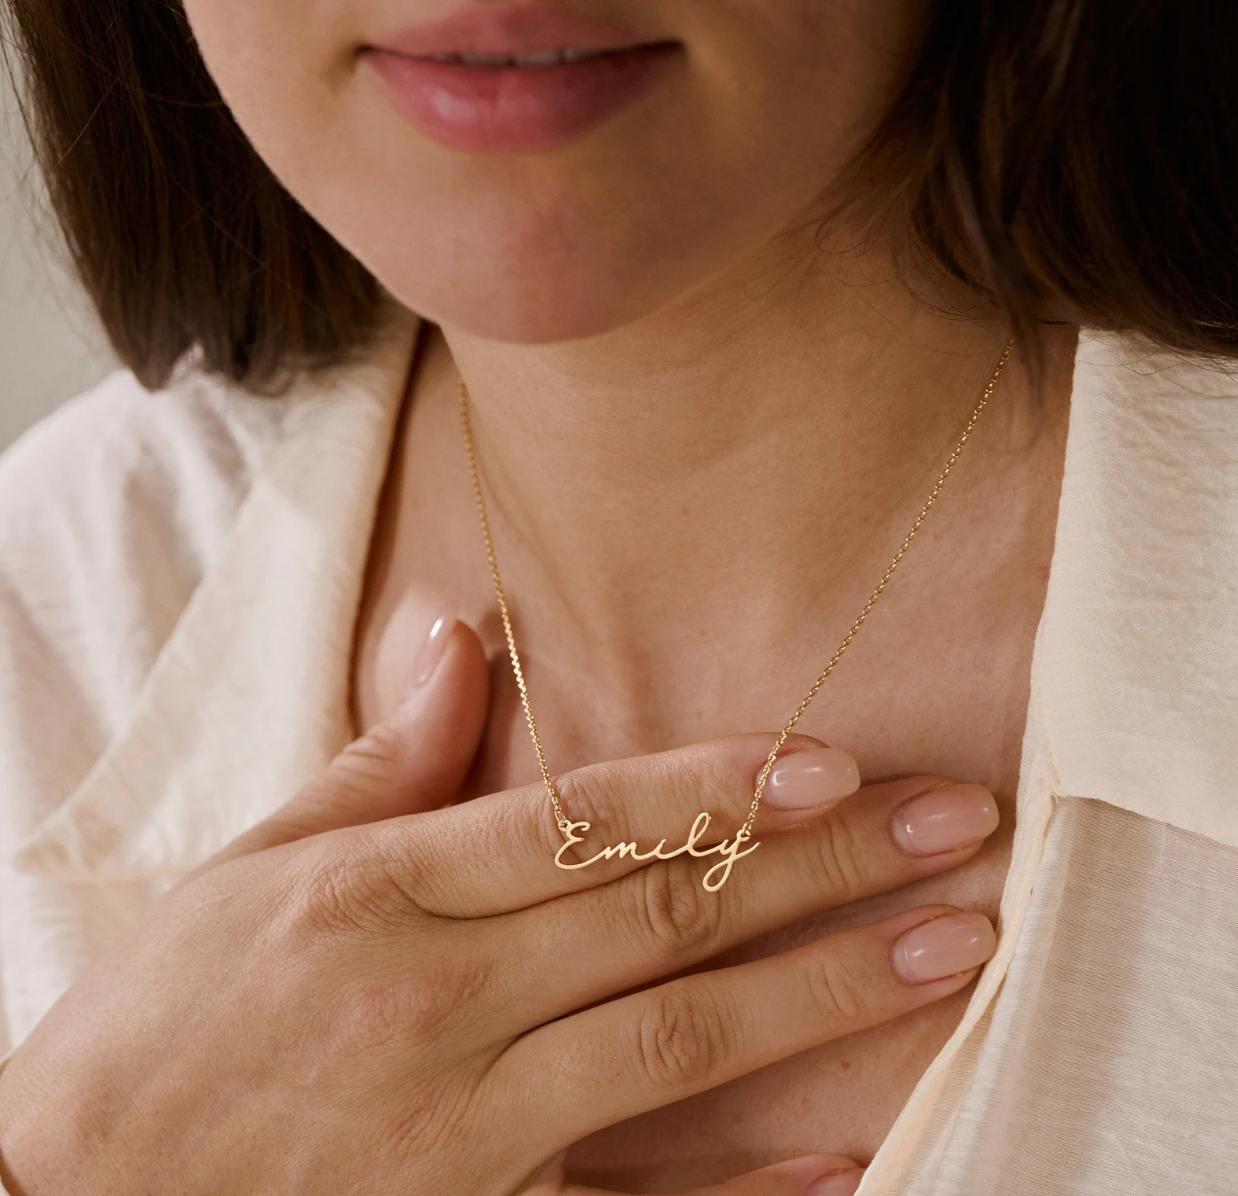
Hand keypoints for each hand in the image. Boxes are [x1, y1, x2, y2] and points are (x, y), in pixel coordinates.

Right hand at [0, 618, 995, 1195]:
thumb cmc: (165, 1019)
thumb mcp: (254, 862)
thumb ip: (380, 756)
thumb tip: (453, 632)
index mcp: (386, 893)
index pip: (584, 822)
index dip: (714, 788)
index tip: (830, 761)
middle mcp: (441, 1004)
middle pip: (664, 918)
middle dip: (819, 868)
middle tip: (951, 828)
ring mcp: (465, 1129)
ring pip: (676, 1045)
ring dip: (823, 997)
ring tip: (945, 948)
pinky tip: (849, 1160)